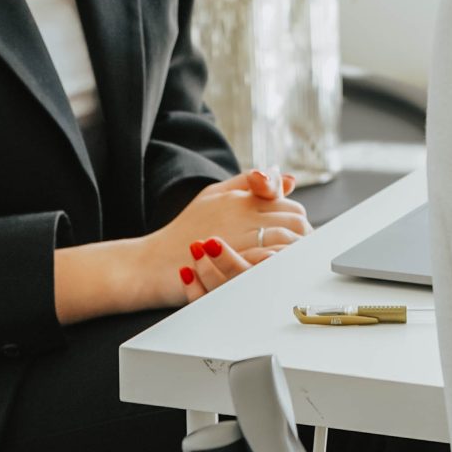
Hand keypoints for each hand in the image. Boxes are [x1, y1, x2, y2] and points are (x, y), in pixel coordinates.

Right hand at [155, 168, 308, 302]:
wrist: (150, 263)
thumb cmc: (183, 231)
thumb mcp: (214, 195)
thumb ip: (251, 184)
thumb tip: (289, 179)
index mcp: (242, 199)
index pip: (290, 206)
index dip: (296, 220)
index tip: (293, 235)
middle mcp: (243, 215)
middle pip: (295, 222)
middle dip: (301, 236)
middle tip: (296, 251)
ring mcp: (240, 240)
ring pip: (287, 240)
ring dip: (294, 251)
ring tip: (287, 262)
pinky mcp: (234, 266)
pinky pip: (270, 262)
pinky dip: (279, 265)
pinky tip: (274, 272)